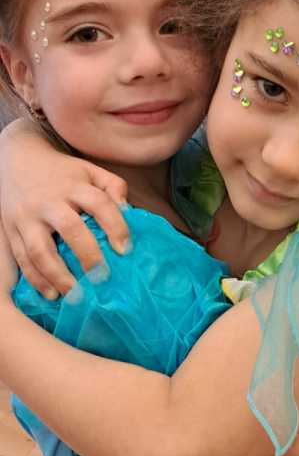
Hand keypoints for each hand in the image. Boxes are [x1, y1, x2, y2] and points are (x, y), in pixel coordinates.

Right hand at [2, 155, 129, 297]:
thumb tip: (129, 211)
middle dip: (88, 255)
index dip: (115, 225)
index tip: (125, 250)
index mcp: (73, 185)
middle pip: (70, 228)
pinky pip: (22, 259)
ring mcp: (27, 218)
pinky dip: (36, 279)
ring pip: (40, 250)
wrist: (16, 159)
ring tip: (77, 296)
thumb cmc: (61, 172)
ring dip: (59, 276)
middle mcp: (49, 202)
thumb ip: (112, 187)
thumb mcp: (89, 170)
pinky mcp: (12, 231)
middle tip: (103, 278)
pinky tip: (52, 294)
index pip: (99, 203)